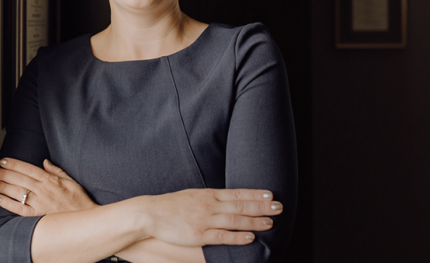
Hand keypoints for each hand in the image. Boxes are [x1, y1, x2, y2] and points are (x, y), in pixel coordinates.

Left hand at [0, 158, 97, 216]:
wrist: (84, 218)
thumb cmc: (79, 200)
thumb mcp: (71, 181)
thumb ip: (57, 171)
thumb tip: (44, 162)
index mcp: (50, 180)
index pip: (28, 169)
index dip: (14, 164)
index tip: (4, 161)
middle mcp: (43, 190)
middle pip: (19, 179)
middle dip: (4, 173)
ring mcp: (39, 203)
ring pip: (17, 191)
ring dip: (3, 186)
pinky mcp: (36, 215)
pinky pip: (18, 208)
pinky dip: (7, 203)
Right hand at [140, 188, 281, 246]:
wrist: (150, 213)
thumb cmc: (171, 206)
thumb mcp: (194, 196)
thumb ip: (211, 198)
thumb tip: (227, 200)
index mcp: (209, 195)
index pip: (237, 193)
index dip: (255, 194)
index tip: (271, 194)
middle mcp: (210, 205)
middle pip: (241, 206)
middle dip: (262, 207)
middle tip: (279, 207)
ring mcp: (205, 220)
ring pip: (235, 221)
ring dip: (254, 222)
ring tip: (270, 223)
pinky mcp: (199, 235)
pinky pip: (222, 236)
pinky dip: (237, 237)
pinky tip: (250, 238)